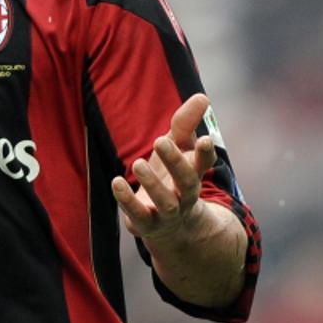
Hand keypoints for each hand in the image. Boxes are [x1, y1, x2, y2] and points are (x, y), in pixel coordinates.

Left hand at [110, 93, 217, 241]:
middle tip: (159, 141)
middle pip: (187, 182)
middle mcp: (185, 195)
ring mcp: (167, 212)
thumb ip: (186, 124)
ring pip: (165, 202)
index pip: (204, 163)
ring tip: (138, 163)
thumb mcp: (178, 147)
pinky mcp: (147, 223)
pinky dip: (127, 200)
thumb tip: (202, 97)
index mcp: (194, 174)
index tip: (205, 138)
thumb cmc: (172, 175)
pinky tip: (117, 182)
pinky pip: (139, 215)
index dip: (206, 153)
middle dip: (175, 162)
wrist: (171, 225)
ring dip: (152, 183)